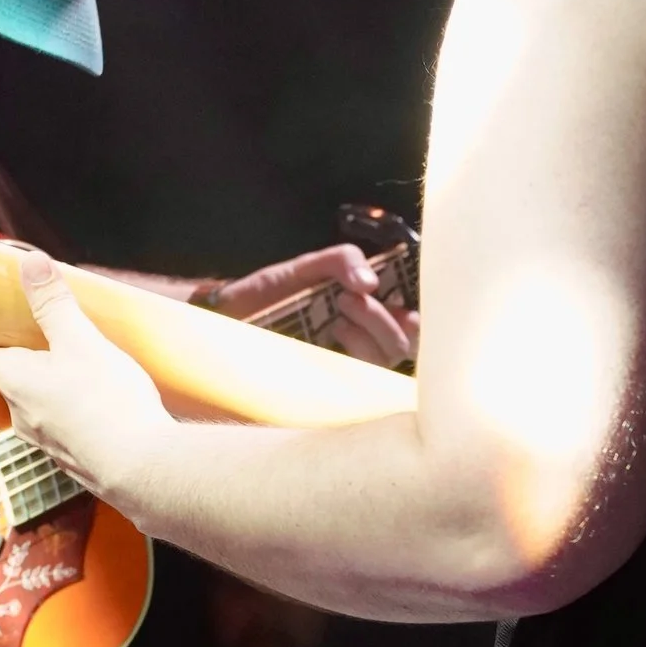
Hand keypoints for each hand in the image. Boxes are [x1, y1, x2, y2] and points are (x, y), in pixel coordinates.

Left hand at [0, 254, 170, 495]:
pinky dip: (77, 415)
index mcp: (14, 383)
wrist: (142, 469)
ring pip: (40, 407)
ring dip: (55, 389)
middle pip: (12, 381)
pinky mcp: (74, 459)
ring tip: (87, 371)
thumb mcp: (82, 341)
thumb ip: (54, 304)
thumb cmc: (108, 403)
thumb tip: (30, 265)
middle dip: (29, 361)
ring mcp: (47, 443)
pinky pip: (66, 429)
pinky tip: (105, 406)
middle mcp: (21, 417)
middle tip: (55, 339)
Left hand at [214, 242, 415, 368]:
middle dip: (384, 317)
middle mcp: (364, 341)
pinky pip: (359, 382)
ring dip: (370, 330)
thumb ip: (341, 261)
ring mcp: (347, 366)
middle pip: (406, 343)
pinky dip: (354, 352)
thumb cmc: (269, 294)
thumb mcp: (305, 267)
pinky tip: (331, 334)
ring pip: (387, 359)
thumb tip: (370, 282)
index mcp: (367, 312)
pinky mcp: (328, 385)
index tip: (400, 303)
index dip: (419, 315)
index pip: (413, 322)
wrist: (226, 319)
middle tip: (349, 298)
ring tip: (337, 316)